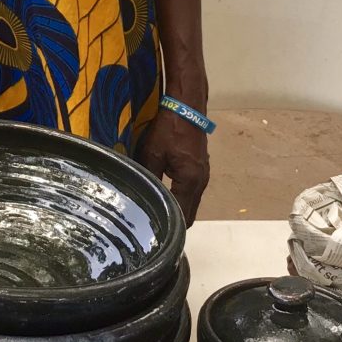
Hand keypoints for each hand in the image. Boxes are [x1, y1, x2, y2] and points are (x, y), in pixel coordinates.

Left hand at [137, 108, 209, 226]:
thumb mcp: (151, 153)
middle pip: (190, 213)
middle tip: (153, 228)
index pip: (182, 215)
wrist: (187, 106)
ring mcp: (204, 175)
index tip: (155, 235)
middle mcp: (201, 182)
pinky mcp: (201, 169)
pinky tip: (166, 196)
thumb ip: (147, 177)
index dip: (170, 227)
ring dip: (178, 209)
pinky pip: (192, 192)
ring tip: (158, 214)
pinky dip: (182, 198)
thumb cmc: (168, 129)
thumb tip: (137, 195)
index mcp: (190, 181)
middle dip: (174, 222)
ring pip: (192, 203)